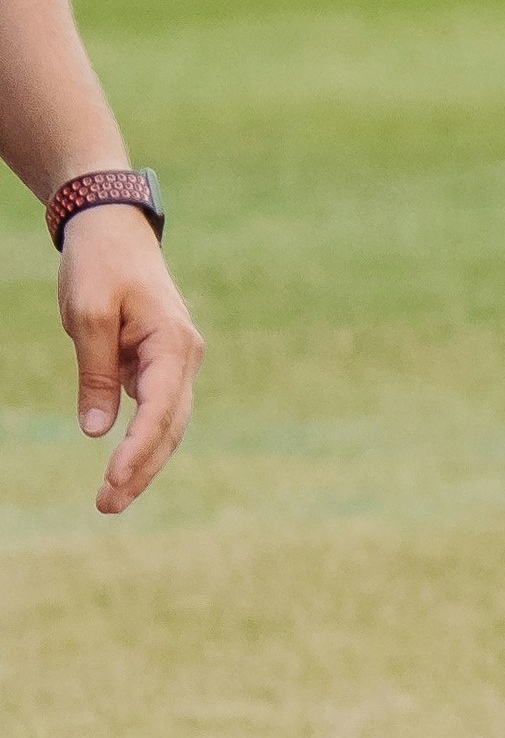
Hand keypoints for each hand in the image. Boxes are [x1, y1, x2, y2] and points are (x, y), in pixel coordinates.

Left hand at [54, 204, 199, 513]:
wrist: (113, 231)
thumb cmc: (99, 266)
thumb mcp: (87, 315)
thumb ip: (95, 373)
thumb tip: (96, 431)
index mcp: (174, 344)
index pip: (160, 409)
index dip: (137, 447)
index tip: (112, 478)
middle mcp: (185, 360)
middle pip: (170, 428)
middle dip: (140, 470)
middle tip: (107, 506)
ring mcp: (176, 364)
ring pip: (166, 426)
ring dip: (142, 463)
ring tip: (111, 499)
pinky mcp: (159, 366)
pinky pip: (156, 413)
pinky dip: (140, 442)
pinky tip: (121, 468)